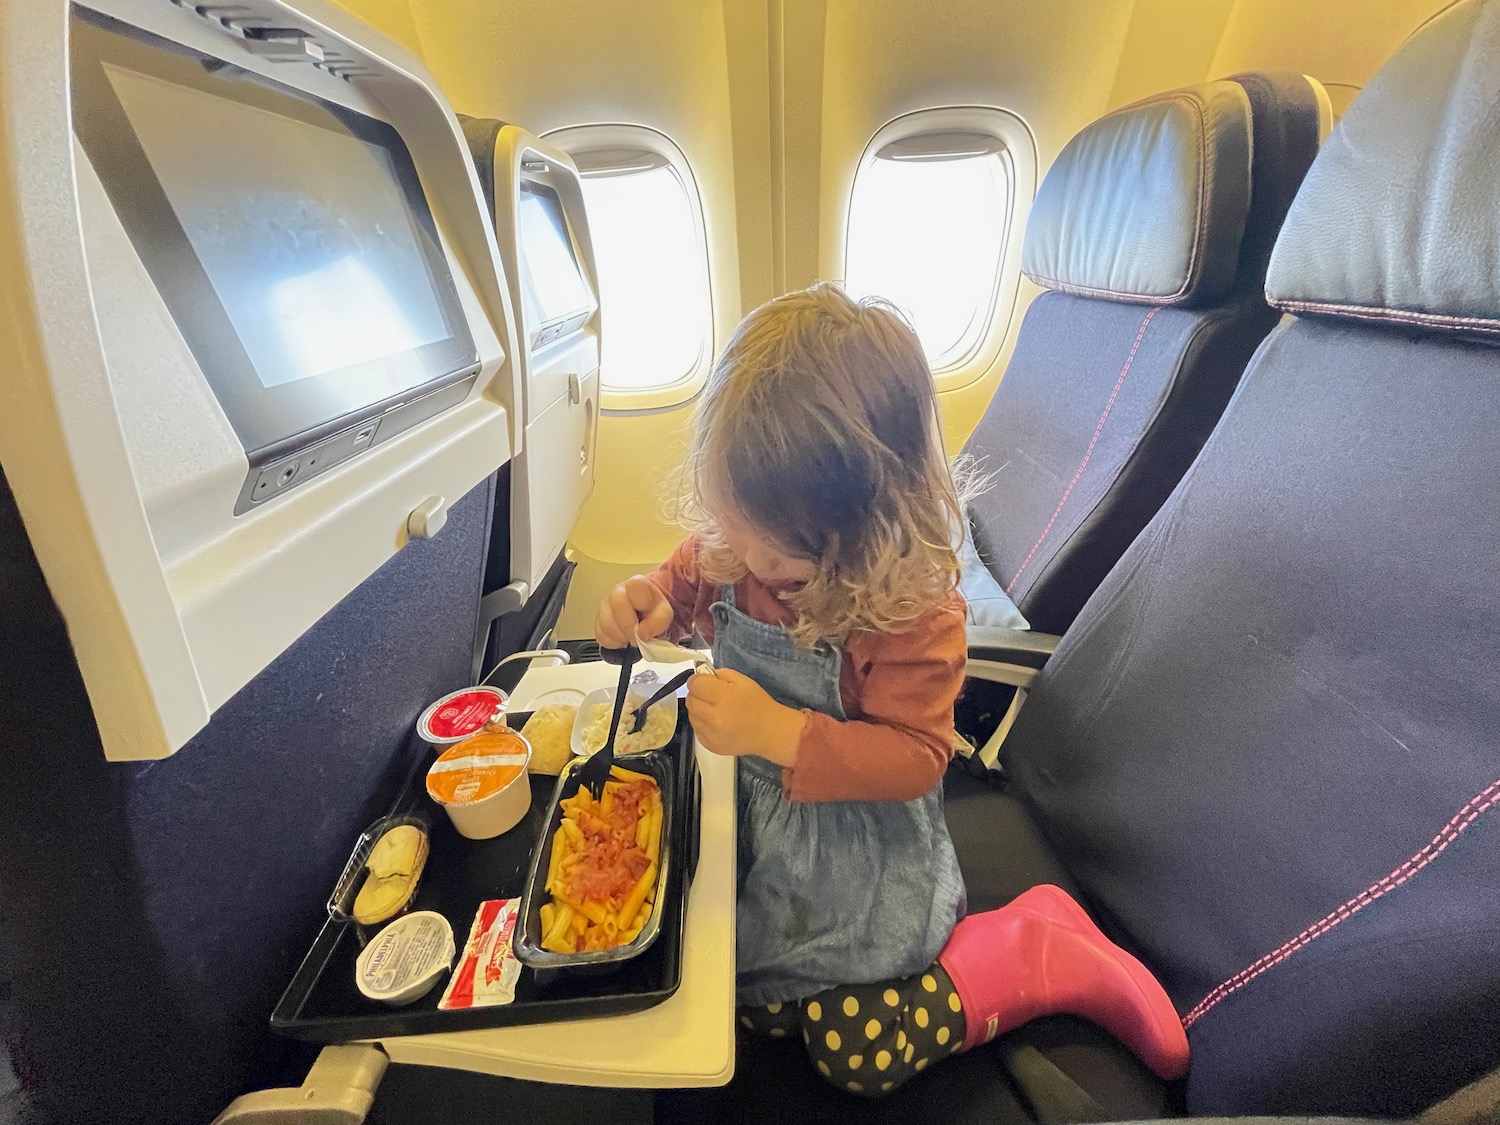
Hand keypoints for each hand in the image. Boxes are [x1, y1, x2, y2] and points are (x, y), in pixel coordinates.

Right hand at [595, 576, 674, 648]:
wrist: (646, 617)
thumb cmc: (654, 612)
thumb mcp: (665, 613)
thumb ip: (659, 620)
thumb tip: (640, 634)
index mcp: (636, 585)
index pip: (635, 593)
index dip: (640, 611)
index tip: (648, 624)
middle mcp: (617, 591)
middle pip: (617, 606)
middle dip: (629, 627)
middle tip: (638, 637)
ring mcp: (605, 605)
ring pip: (606, 623)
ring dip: (621, 636)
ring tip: (631, 638)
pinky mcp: (598, 621)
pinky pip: (600, 635)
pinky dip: (613, 642)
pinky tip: (623, 639)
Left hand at [685, 668, 806, 766]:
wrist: (769, 732)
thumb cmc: (757, 703)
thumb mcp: (743, 680)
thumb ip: (720, 674)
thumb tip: (702, 676)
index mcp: (723, 698)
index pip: (695, 684)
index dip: (699, 680)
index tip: (706, 681)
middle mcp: (714, 718)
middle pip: (690, 700)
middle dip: (698, 694)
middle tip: (711, 695)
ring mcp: (710, 734)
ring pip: (691, 715)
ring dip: (699, 709)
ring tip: (715, 710)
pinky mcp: (709, 745)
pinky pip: (696, 729)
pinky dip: (702, 723)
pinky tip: (716, 722)